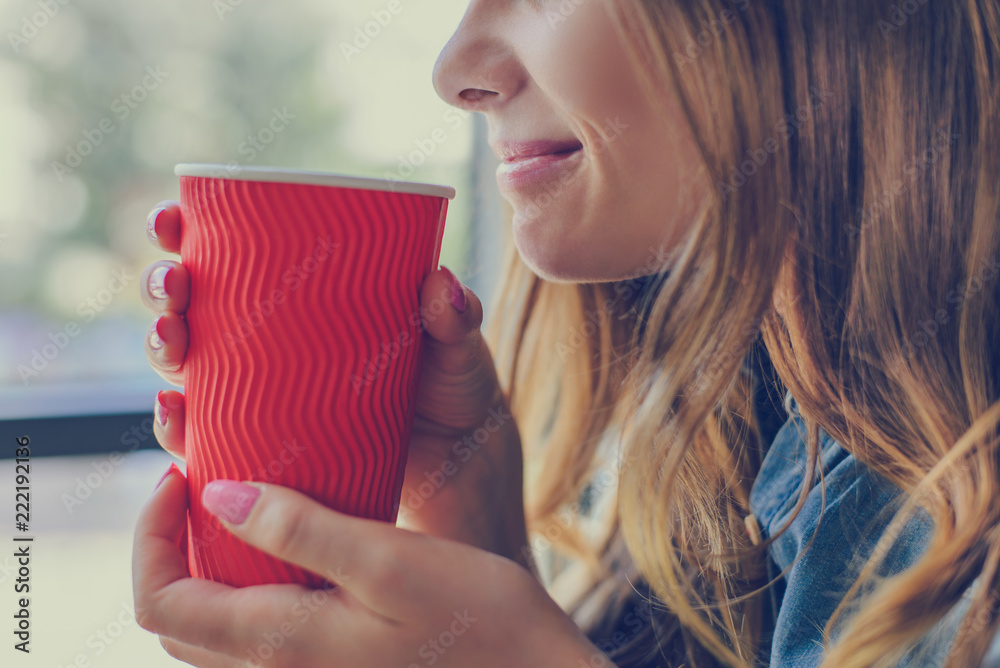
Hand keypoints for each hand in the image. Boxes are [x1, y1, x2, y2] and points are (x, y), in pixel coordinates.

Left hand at [133, 466, 606, 666]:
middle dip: (167, 550)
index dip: (148, 536)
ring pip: (214, 631)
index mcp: (279, 641)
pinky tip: (291, 548)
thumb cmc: (478, 618)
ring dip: (204, 570)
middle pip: (176, 620)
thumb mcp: (389, 560)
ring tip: (238, 509)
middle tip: (199, 486)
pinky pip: (257, 634)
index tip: (179, 477)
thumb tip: (217, 496)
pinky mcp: (332, 667)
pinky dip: (245, 589)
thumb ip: (300, 530)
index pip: (161, 601)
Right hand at [141, 201, 528, 566]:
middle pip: (193, 303)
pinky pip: (205, 436)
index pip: (233, 251)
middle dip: (165, 289)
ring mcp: (263, 392)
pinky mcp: (264, 444)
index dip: (187, 231)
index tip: (171, 221)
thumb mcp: (456, 343)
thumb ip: (454, 316)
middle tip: (174, 287)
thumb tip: (441, 285)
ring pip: (186, 364)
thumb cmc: (453, 385)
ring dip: (162, 349)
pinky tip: (175, 415)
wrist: (461, 461)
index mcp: (308, 295)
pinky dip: (179, 427)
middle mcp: (273, 339)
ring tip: (173, 342)